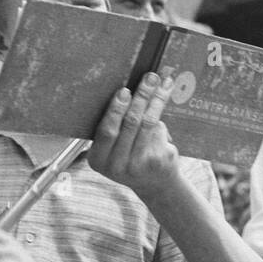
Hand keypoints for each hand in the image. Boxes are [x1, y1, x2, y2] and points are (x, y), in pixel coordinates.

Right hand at [87, 73, 181, 202]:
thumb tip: (125, 89)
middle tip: (148, 78)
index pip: (107, 131)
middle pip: (130, 124)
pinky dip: (160, 113)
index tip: (124, 90)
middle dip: (141, 97)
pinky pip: (158, 131)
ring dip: (156, 99)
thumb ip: (114, 126)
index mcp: (98, 160)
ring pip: (148, 124)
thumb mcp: (113, 148)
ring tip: (162, 82)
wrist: (153, 183)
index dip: (116, 110)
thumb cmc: (129, 156)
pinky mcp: (158, 162)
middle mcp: (116, 166)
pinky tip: (164, 96)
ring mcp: (139, 166)